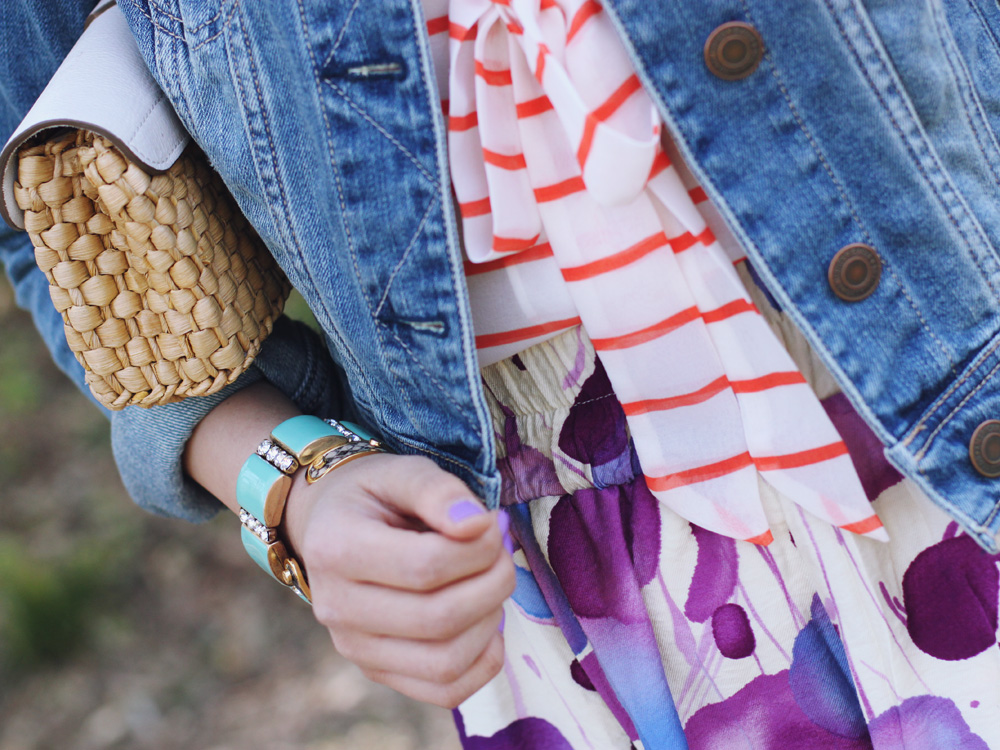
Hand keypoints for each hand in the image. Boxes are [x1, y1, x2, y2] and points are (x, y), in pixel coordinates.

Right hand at [284, 453, 514, 707]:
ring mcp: (354, 647)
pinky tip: (486, 621)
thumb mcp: (401, 471)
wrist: (332, 524)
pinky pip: (444, 690)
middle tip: (502, 551)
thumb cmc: (374, 494)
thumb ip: (438, 490)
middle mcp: (336, 607)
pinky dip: (482, 662)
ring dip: (490, 622)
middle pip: (439, 619)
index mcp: (336, 549)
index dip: (478, 548)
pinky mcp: (377, 671)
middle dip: (492, 583)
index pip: (426, 566)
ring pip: (444, 663)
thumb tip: (477, 524)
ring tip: (492, 581)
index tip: (492, 522)